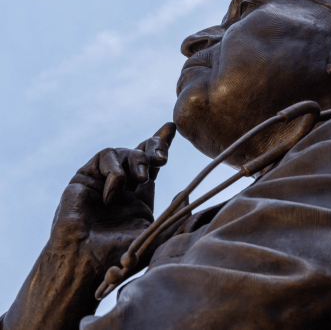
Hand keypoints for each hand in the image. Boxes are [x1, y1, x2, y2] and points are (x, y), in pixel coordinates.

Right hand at [53, 122, 175, 273]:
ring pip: (124, 152)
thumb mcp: (156, 236)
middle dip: (154, 146)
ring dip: (137, 160)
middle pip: (140, 152)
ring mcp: (101, 180)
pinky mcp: (84, 177)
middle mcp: (121, 186)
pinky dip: (114, 171)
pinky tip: (113, 193)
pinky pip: (104, 157)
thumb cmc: (119, 257)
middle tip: (163, 158)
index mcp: (138, 197)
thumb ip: (174, 217)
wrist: (85, 263)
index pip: (151, 164)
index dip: (161, 143)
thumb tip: (187, 193)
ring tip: (141, 179)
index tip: (171, 127)